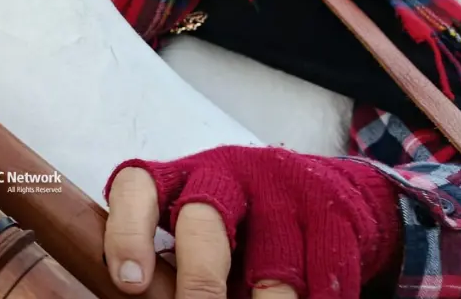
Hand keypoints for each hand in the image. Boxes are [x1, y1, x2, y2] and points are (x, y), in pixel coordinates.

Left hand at [102, 146, 402, 298]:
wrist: (332, 194)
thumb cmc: (242, 226)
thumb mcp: (197, 232)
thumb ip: (169, 260)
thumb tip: (142, 294)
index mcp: (179, 178)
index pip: (139, 187)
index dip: (128, 231)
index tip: (129, 282)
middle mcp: (225, 174)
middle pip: (203, 220)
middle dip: (199, 278)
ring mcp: (279, 189)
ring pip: (271, 258)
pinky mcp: (328, 210)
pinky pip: (324, 266)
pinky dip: (318, 298)